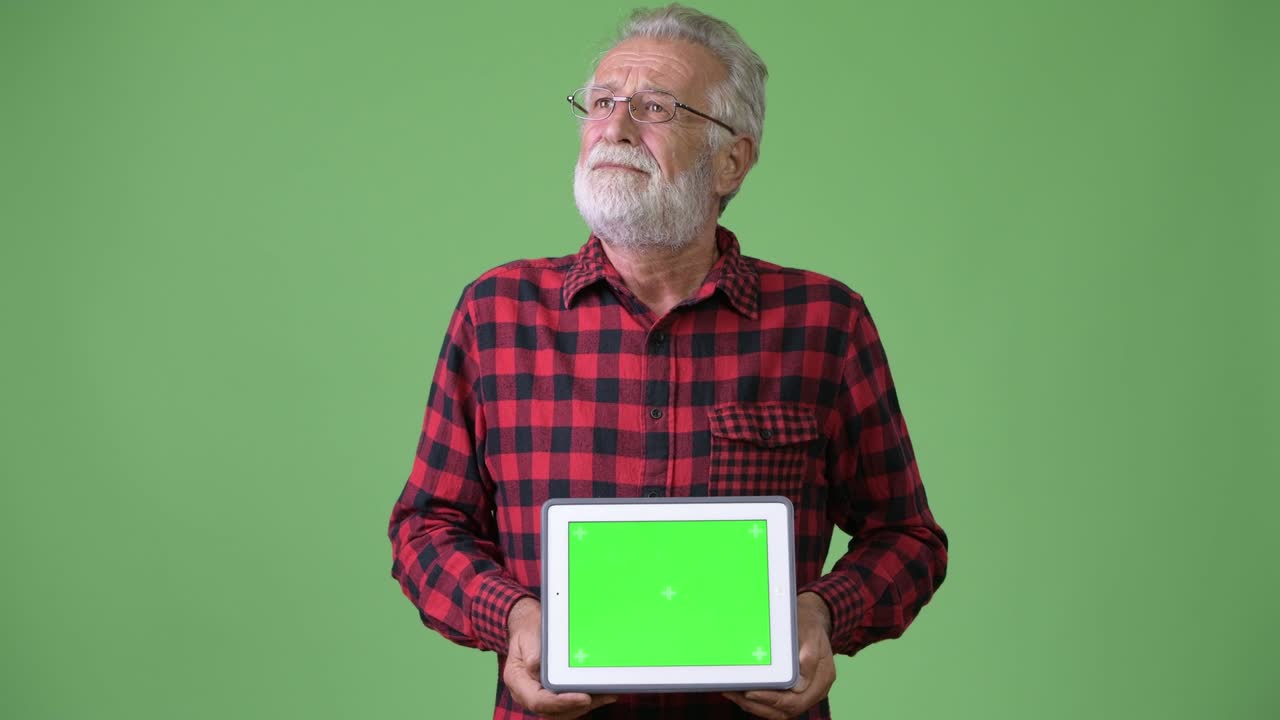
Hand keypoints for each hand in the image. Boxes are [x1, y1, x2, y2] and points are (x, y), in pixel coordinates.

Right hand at [503, 598, 617, 718]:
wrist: (528, 627)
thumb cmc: (528, 631)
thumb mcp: (527, 635)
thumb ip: (531, 651)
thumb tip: (536, 666)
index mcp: (517, 681)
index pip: (538, 701)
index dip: (561, 702)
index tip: (583, 697)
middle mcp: (527, 693)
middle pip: (553, 711)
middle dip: (578, 707)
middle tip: (602, 696)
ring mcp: (540, 695)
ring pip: (562, 712)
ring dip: (586, 706)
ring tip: (608, 695)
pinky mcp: (552, 693)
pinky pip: (567, 704)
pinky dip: (585, 701)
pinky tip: (602, 692)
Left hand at [723, 592, 836, 718]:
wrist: (810, 619)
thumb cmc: (808, 623)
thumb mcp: (811, 631)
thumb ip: (809, 655)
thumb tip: (800, 684)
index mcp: (822, 678)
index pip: (796, 700)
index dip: (773, 700)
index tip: (751, 693)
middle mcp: (813, 690)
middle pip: (785, 710)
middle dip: (757, 705)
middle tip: (734, 694)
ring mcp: (802, 692)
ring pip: (777, 711)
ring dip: (753, 706)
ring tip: (732, 693)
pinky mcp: (790, 690)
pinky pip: (773, 703)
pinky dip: (756, 701)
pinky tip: (739, 691)